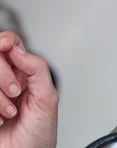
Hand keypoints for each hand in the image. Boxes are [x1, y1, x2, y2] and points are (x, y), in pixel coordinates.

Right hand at [0, 31, 57, 147]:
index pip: (9, 43)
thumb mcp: (48, 98)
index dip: (7, 43)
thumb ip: (37, 69)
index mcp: (23, 73)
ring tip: (9, 112)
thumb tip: (18, 50)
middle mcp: (3, 81)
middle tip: (15, 92)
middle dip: (3, 75)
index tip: (9, 50)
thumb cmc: (39, 136)